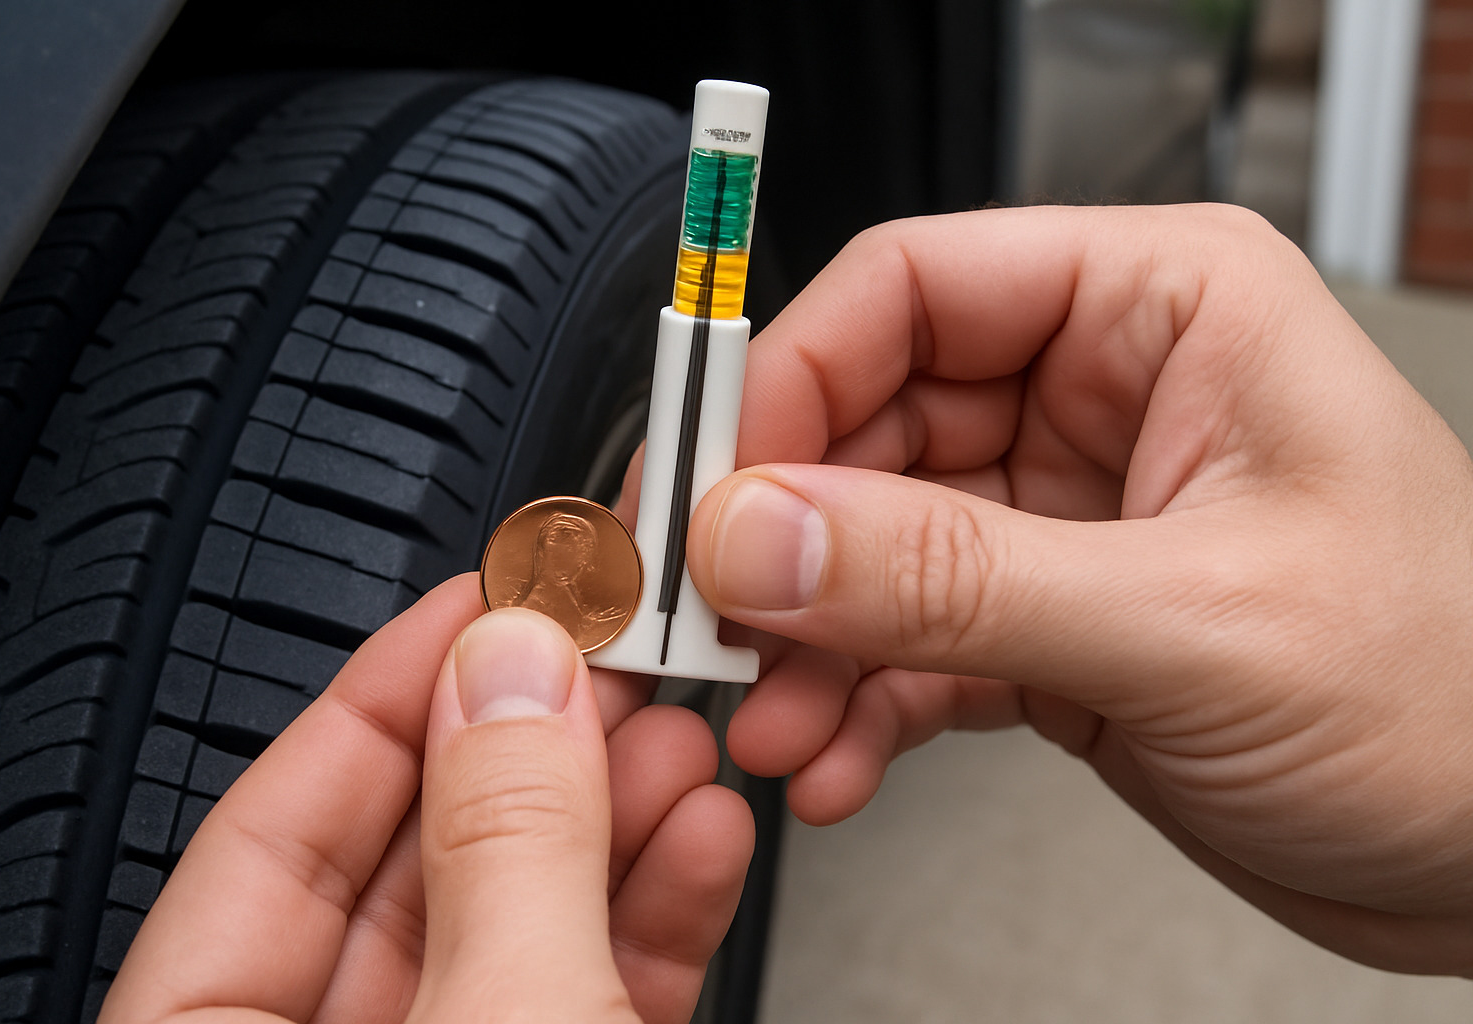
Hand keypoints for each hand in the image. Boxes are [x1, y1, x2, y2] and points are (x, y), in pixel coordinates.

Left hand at [100, 575, 752, 1022]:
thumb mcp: (505, 1022)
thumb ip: (507, 845)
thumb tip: (515, 674)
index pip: (272, 832)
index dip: (387, 696)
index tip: (485, 600)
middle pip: (414, 864)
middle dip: (534, 748)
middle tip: (609, 652)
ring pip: (519, 923)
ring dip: (616, 821)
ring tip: (681, 734)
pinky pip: (590, 987)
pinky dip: (654, 913)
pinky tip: (701, 837)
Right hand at [680, 205, 1472, 974]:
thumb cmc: (1457, 696)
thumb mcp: (1191, 622)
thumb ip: (956, 578)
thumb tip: (764, 533)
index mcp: (1164, 309)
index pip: (914, 286)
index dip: (791, 377)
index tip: (711, 485)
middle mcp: (1102, 394)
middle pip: (866, 421)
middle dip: (783, 538)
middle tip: (715, 625)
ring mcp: (1063, 514)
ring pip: (869, 545)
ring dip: (807, 639)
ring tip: (777, 721)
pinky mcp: (1046, 621)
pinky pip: (907, 639)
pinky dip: (857, 702)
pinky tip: (837, 758)